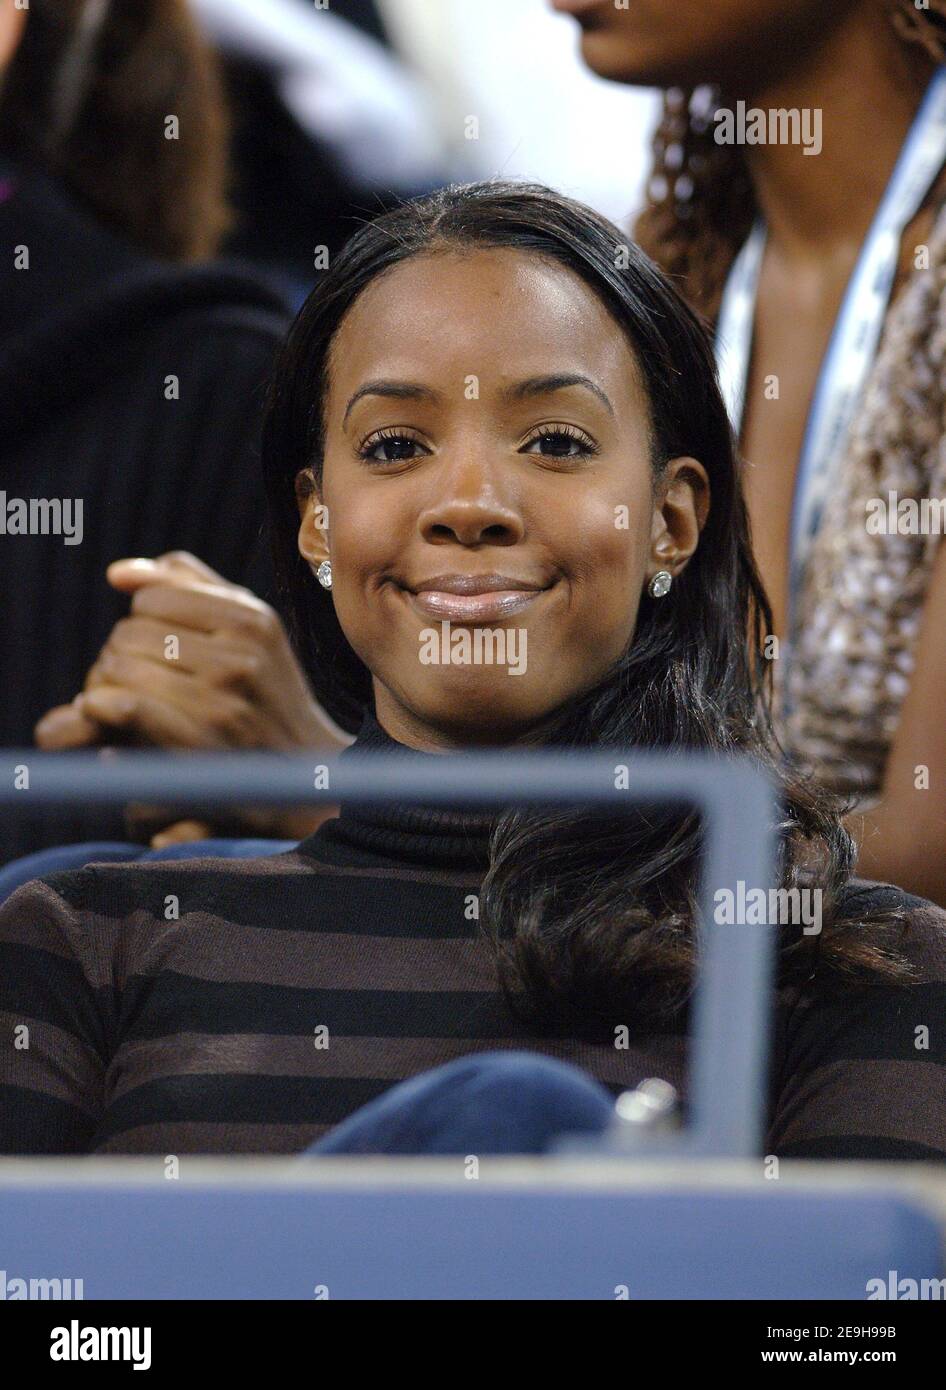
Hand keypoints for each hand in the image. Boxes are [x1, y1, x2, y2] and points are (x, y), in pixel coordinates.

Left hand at [34, 551, 347, 838]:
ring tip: (122, 706)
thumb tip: (117, 574)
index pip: (152, 598)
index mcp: (252, 619)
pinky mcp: (201, 745)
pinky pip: (130, 705)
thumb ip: (187, 586)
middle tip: (132, 684)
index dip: (141, 623)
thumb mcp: (249, 629)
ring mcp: (222, 701)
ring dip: (105, 686)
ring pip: (120, 666)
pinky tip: (107, 716)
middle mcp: (241, 655)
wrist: (308, 774)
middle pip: (130, 633)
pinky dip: (105, 708)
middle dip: (118, 656)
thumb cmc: (268, 696)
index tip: (154, 651)